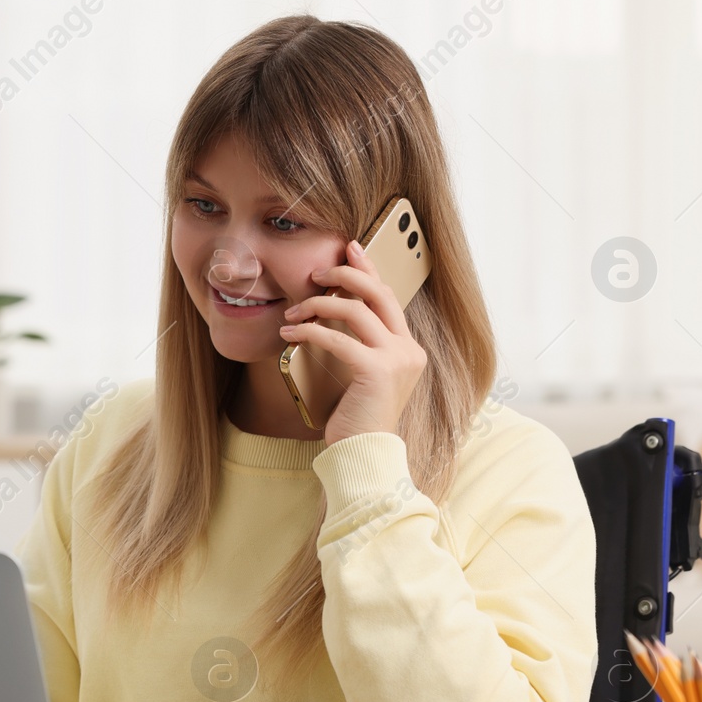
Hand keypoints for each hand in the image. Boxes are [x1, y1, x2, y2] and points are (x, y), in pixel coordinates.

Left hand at [278, 239, 425, 444]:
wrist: (364, 454)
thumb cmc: (356, 419)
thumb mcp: (360, 376)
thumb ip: (358, 346)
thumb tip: (329, 313)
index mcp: (408, 348)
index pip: (387, 297)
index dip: (368, 269)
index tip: (349, 248)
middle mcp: (409, 349)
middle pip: (378, 293)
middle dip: (345, 275)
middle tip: (315, 274)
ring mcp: (397, 359)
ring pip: (357, 310)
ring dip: (319, 305)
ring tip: (293, 313)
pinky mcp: (377, 371)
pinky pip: (339, 338)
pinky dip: (311, 330)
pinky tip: (292, 333)